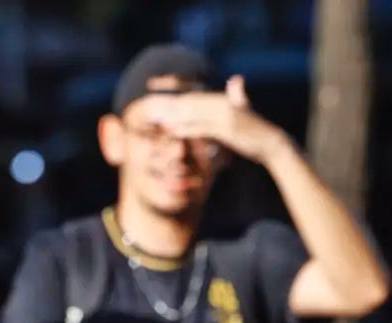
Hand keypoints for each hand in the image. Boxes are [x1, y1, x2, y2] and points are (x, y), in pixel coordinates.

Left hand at [145, 76, 291, 164]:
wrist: (271, 143)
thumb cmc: (255, 130)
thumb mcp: (245, 110)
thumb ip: (237, 96)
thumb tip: (236, 78)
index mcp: (225, 100)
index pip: (195, 96)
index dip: (176, 95)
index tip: (159, 95)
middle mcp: (224, 105)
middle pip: (191, 103)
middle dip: (170, 104)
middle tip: (150, 106)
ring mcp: (225, 118)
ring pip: (195, 114)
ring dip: (175, 116)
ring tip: (156, 117)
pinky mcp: (227, 131)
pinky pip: (203, 128)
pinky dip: (187, 129)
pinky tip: (174, 130)